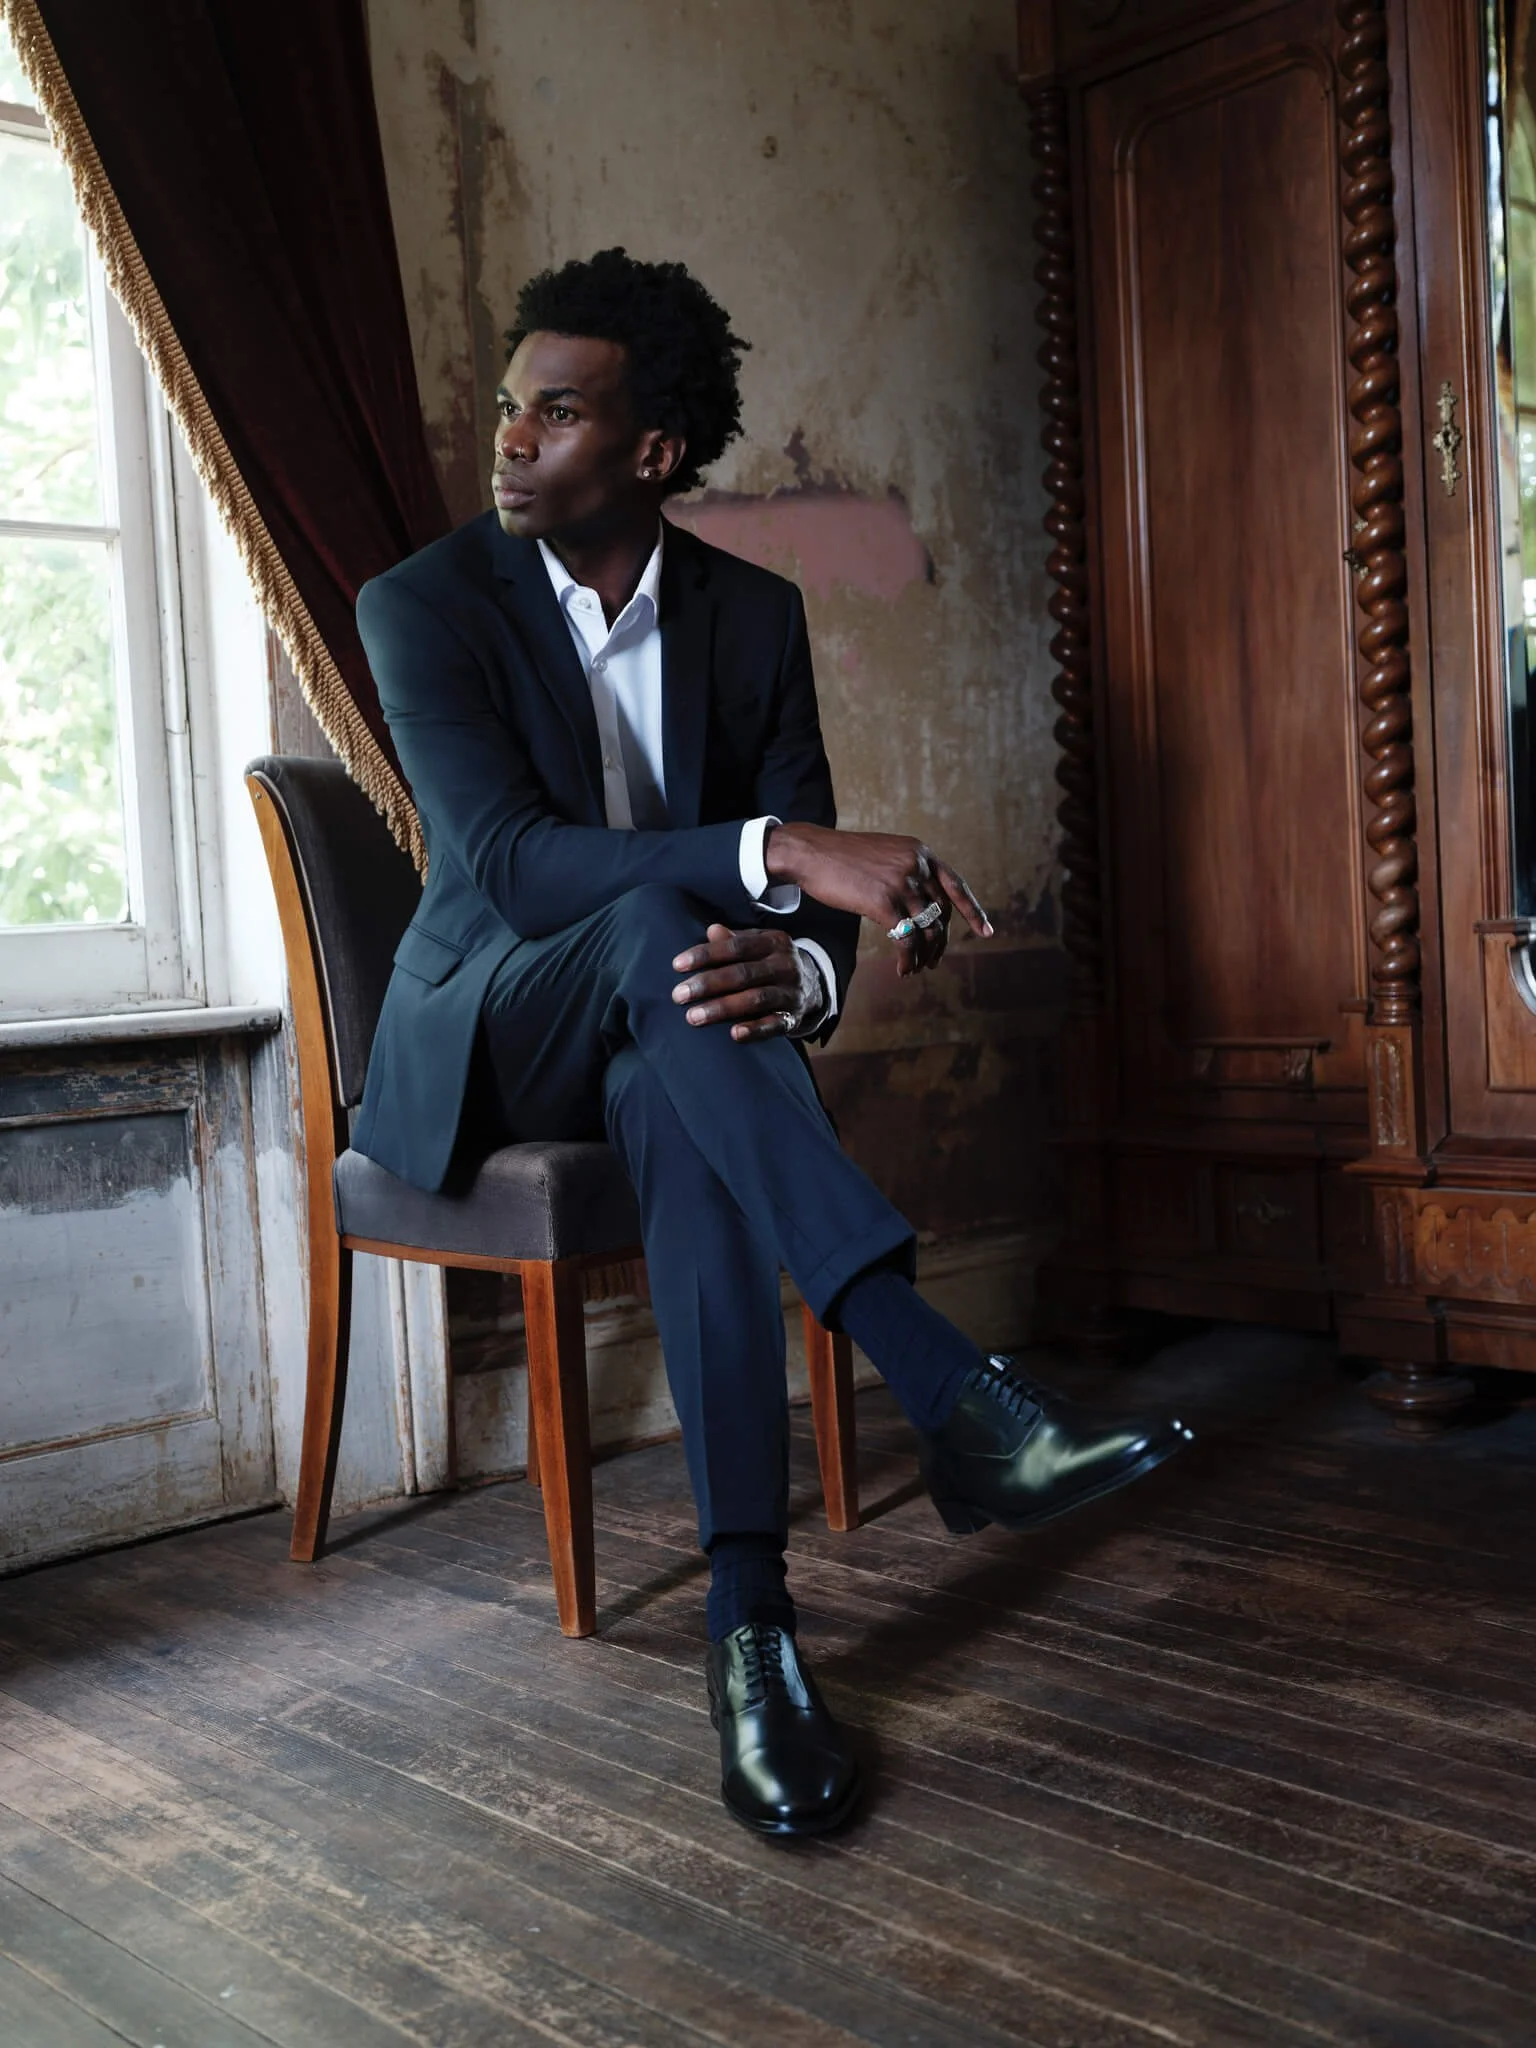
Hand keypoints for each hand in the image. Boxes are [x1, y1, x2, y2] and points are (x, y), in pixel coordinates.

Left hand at [671, 924, 816, 1040]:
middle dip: (708, 984)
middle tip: (678, 995)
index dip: (706, 955)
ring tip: (693, 1017)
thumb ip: (733, 940)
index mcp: (773, 942)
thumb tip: (712, 931)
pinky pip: (774, 1025)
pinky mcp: (793, 1017)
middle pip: (743, 974)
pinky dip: (755, 1030)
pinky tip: (734, 1034)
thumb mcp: (757, 944)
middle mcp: (785, 965)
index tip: (678, 965)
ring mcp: (790, 992)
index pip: (736, 946)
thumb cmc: (769, 962)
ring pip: (755, 999)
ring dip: (722, 1008)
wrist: (812, 986)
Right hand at [764, 823, 991, 976]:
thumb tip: (923, 904)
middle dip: (941, 943)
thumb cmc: (842, 858)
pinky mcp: (883, 902)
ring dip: (925, 955)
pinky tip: (903, 969)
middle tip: (934, 961)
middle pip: (942, 914)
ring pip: (928, 931)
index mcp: (921, 853)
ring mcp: (901, 883)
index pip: (956, 887)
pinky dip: (908, 959)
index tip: (986, 932)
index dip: (973, 912)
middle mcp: (916, 866)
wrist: (811, 852)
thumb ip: (907, 872)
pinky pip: (906, 940)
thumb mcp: (885, 854)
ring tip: (917, 968)